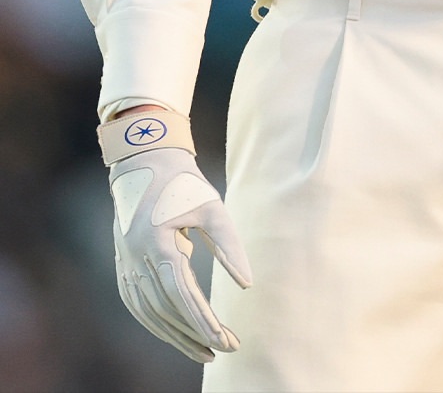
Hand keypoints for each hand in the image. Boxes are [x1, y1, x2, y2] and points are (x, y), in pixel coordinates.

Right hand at [109, 145, 252, 362]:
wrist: (145, 163)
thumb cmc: (184, 184)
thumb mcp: (213, 207)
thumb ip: (229, 246)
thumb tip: (247, 285)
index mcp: (156, 243)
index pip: (180, 293)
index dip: (202, 320)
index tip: (225, 339)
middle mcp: (136, 259)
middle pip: (165, 310)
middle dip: (196, 333)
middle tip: (227, 348)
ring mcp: (125, 265)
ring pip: (149, 314)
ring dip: (177, 336)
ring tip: (207, 352)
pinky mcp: (123, 267)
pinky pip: (138, 306)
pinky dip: (158, 324)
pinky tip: (178, 335)